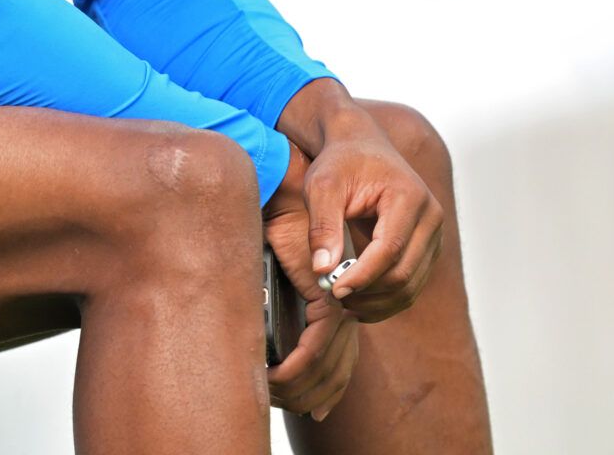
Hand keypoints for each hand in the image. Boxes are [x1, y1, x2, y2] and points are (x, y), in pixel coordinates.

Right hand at [263, 188, 357, 421]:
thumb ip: (289, 311)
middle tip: (281, 404)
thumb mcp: (280, 279)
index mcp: (336, 309)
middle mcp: (344, 312)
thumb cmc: (278, 234)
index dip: (324, 392)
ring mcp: (339, 309)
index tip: (309, 410)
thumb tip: (278, 353)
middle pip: (334, 373)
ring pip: (324, 368)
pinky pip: (313, 352)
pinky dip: (293, 371)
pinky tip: (272, 377)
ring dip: (296, 388)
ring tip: (269, 392)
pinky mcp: (327, 302)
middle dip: (308, 396)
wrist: (283, 202)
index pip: (340, 365)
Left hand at [301, 114, 441, 322]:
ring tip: (343, 303)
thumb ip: (322, 226)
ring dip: (378, 303)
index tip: (333, 289)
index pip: (389, 250)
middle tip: (334, 297)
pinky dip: (387, 300)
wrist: (361, 146)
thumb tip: (323, 270)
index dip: (362, 276)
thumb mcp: (322, 186)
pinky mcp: (428, 247)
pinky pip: (412, 284)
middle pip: (404, 274)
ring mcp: (434, 234)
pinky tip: (359, 300)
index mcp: (409, 197)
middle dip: (368, 293)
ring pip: (411, 286)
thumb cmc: (340, 162)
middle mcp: (431, 217)